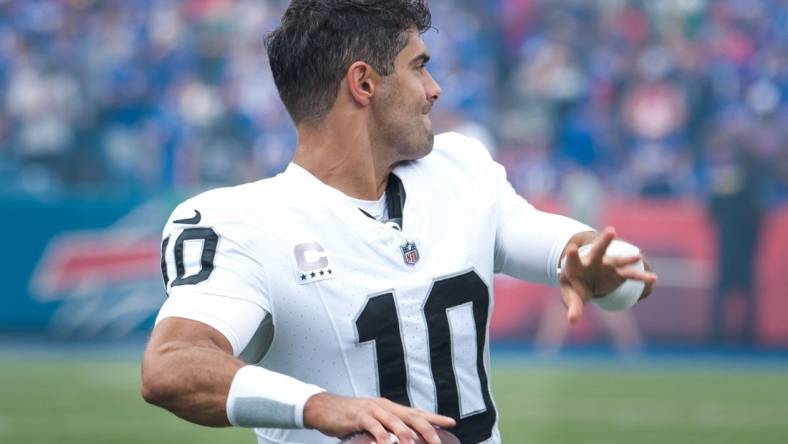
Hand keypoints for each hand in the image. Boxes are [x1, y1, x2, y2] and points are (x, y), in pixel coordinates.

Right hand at [302, 392, 455, 443]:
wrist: (324, 408)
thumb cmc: (349, 417)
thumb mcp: (372, 420)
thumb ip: (386, 428)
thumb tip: (401, 439)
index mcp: (389, 407)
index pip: (416, 412)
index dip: (434, 417)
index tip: (451, 423)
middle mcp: (384, 406)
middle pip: (411, 416)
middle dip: (427, 429)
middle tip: (438, 442)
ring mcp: (372, 410)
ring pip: (394, 422)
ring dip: (406, 436)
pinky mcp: (359, 416)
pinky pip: (374, 427)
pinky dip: (382, 436)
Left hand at [559, 227, 657, 323]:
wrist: (585, 277)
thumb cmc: (574, 286)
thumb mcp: (570, 295)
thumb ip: (573, 306)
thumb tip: (572, 321)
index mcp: (575, 265)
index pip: (573, 259)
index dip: (572, 255)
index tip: (571, 249)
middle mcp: (592, 261)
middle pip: (598, 250)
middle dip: (604, 241)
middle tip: (611, 231)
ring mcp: (607, 265)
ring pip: (617, 259)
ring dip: (627, 258)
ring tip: (638, 255)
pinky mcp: (618, 272)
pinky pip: (630, 274)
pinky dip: (641, 276)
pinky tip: (653, 278)